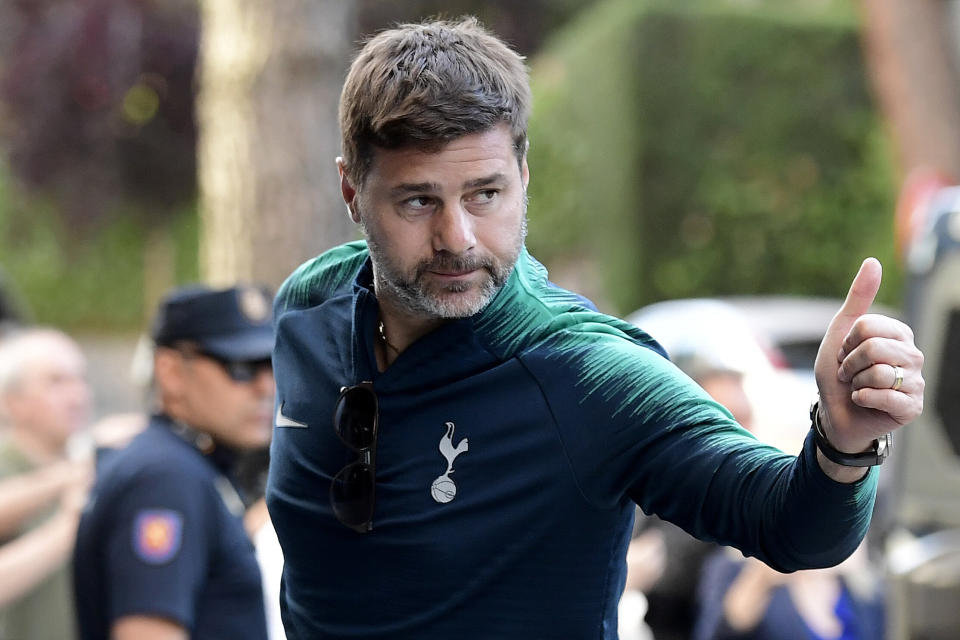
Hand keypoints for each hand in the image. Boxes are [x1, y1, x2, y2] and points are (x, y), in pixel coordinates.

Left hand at [814, 258, 923, 454]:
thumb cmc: (838, 373)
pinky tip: (863, 401)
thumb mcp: (841, 332)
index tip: (845, 354)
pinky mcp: (912, 407)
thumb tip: (873, 261)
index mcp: (899, 334)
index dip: (846, 343)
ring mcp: (916, 382)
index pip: (867, 326)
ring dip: (854, 382)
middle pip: (873, 347)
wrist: (834, 413)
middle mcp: (913, 355)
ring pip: (879, 372)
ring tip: (857, 386)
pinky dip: (862, 398)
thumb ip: (858, 298)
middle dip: (848, 363)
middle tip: (848, 373)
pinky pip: (883, 395)